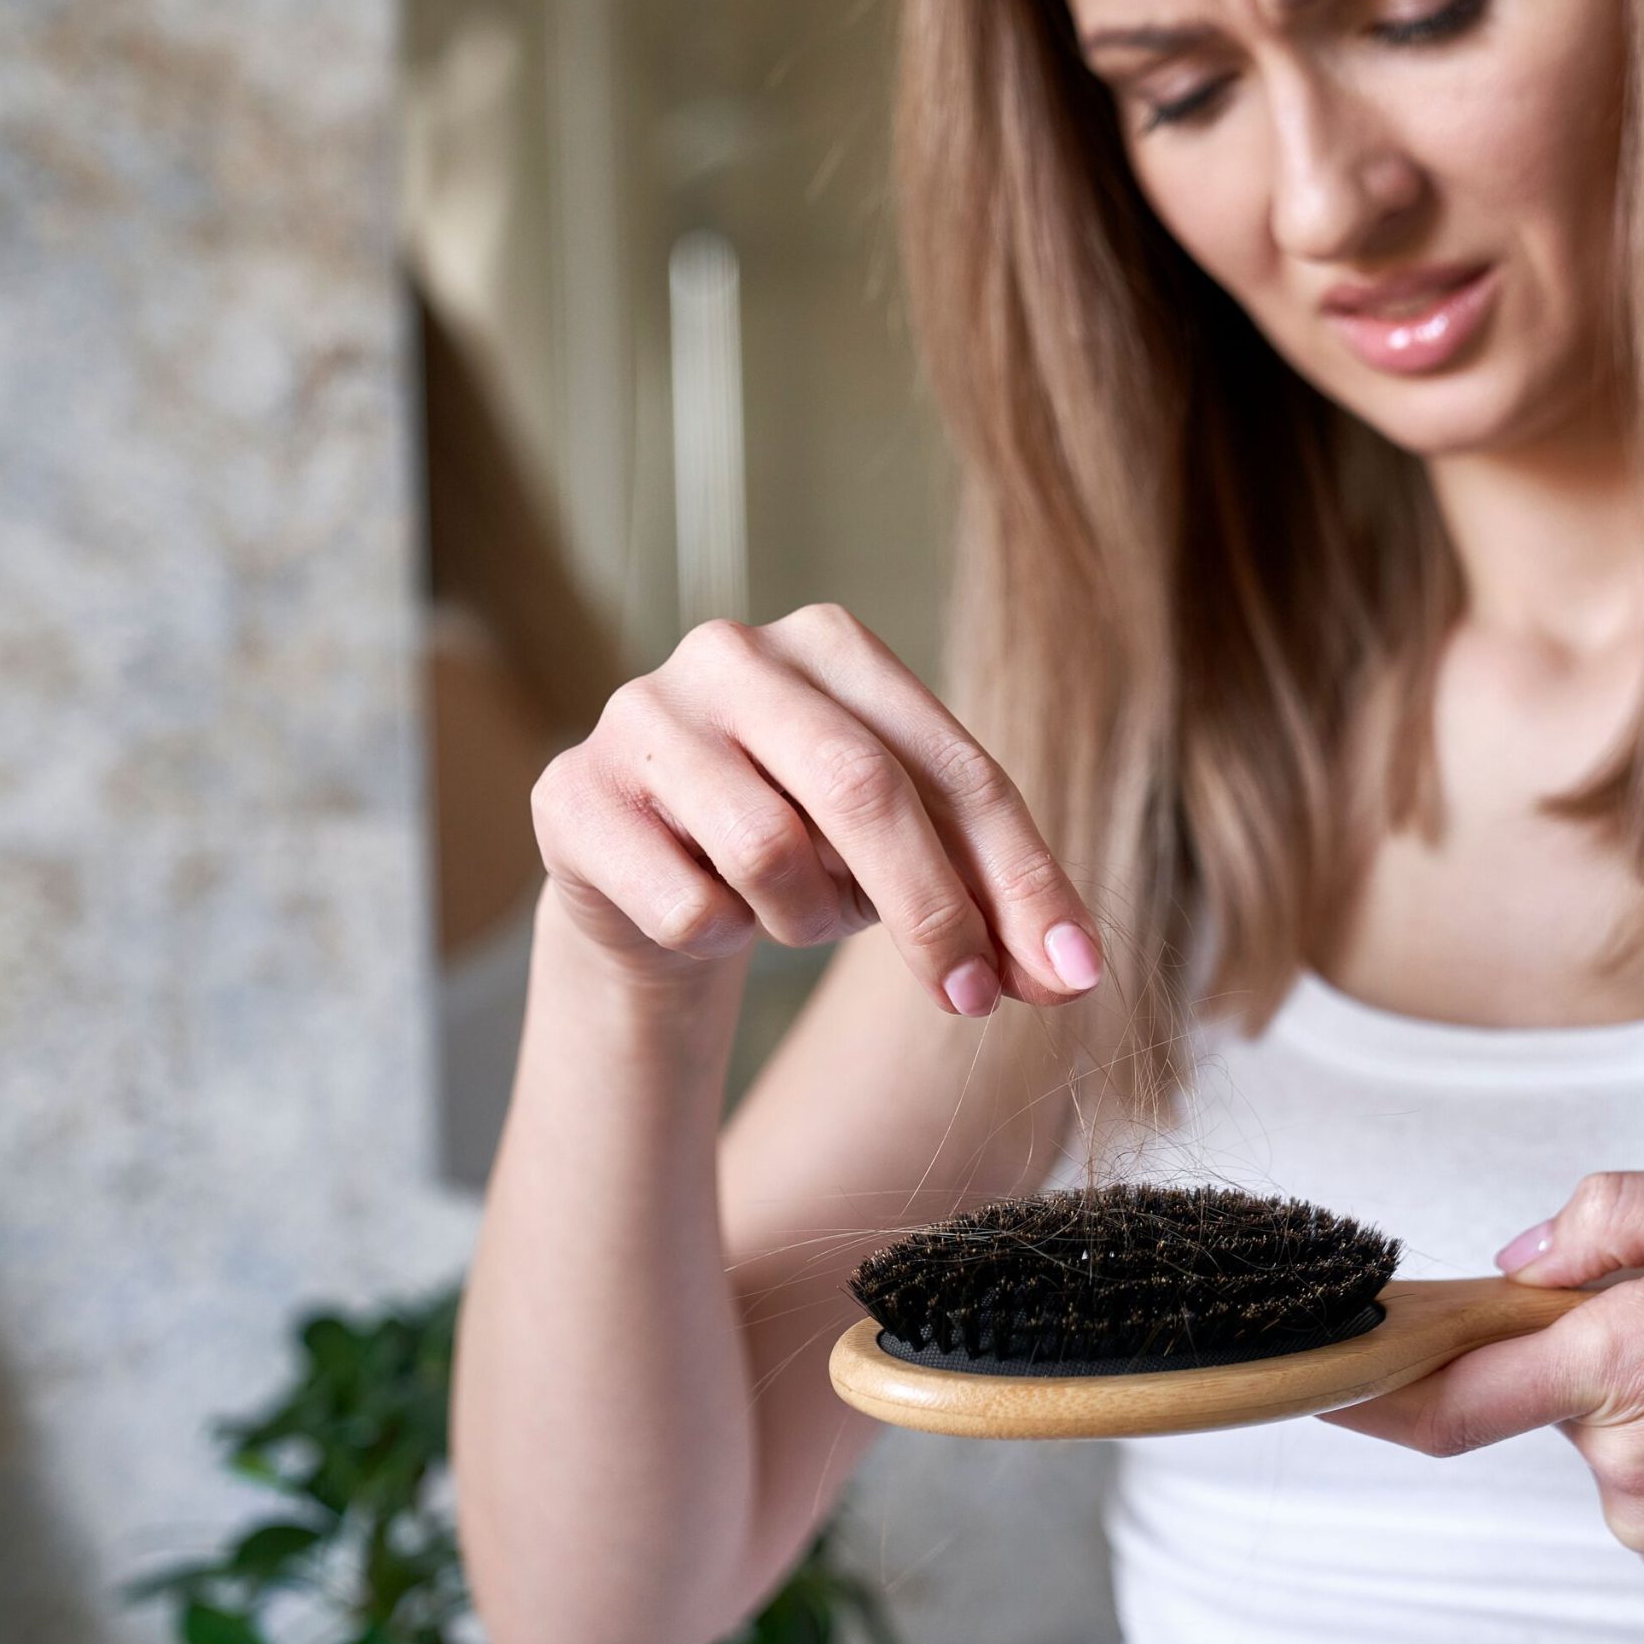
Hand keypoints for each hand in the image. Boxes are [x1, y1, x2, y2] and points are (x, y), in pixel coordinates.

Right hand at [529, 603, 1103, 1010]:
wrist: (637, 877)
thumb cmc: (796, 845)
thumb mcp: (900, 855)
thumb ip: (985, 897)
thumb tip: (1070, 971)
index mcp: (834, 645)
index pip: (956, 765)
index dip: (1021, 874)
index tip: (1071, 972)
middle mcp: (734, 654)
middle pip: (864, 789)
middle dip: (934, 909)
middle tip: (972, 998)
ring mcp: (641, 715)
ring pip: (771, 853)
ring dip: (803, 920)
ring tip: (787, 914)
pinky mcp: (572, 794)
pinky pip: (689, 905)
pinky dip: (718, 935)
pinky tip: (703, 911)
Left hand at [1318, 1170, 1643, 1596]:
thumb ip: (1620, 1212)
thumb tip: (1526, 1253)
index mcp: (1632, 1355)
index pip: (1450, 1392)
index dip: (1369, 1382)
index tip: (1317, 1369)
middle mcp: (1627, 1454)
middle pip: (1538, 1386)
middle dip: (1584, 1338)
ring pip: (1592, 1429)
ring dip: (1638, 1388)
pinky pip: (1636, 1475)